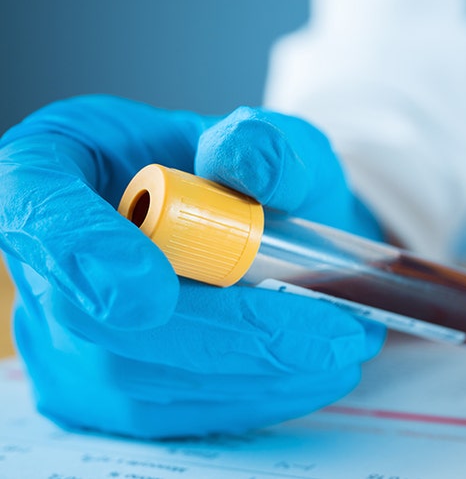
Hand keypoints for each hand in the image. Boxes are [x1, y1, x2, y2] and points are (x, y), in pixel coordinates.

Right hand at [0, 95, 385, 437]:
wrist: (257, 227)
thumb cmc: (244, 172)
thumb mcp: (268, 135)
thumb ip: (261, 142)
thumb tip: (248, 168)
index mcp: (52, 168)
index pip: (37, 208)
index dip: (81, 252)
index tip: (152, 292)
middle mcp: (40, 260)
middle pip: (91, 318)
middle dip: (220, 332)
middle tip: (327, 332)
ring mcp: (58, 336)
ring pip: (136, 378)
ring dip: (252, 371)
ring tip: (345, 346)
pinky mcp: (96, 393)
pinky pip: (163, 412)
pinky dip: (250, 396)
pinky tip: (315, 375)